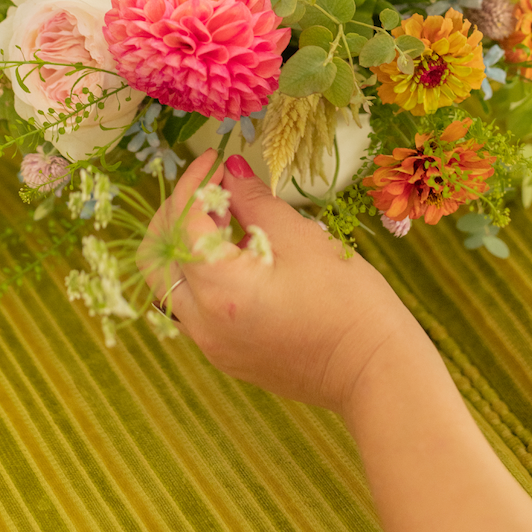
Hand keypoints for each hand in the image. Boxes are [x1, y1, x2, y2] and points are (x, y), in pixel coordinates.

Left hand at [137, 150, 423, 414]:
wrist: (375, 371)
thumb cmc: (348, 304)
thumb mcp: (301, 239)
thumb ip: (254, 201)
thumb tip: (230, 171)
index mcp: (220, 290)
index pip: (182, 223)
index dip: (195, 183)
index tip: (217, 160)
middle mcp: (203, 323)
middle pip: (156, 257)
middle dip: (176, 213)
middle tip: (213, 189)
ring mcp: (212, 344)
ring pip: (170, 284)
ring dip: (186, 244)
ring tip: (228, 218)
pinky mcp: (226, 354)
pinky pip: (193, 305)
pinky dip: (201, 272)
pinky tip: (239, 253)